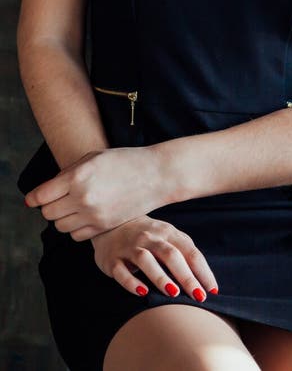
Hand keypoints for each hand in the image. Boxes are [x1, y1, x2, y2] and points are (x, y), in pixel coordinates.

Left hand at [23, 147, 165, 239]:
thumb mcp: (93, 158)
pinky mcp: (103, 227)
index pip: (40, 196)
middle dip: (50, 206)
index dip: (34, 197)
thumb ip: (66, 175)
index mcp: (77, 177)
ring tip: (75, 206)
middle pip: (48, 213)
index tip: (33, 198)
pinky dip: (76, 228)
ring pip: (60, 226)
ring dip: (62, 218)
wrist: (156, 175)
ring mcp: (93, 215)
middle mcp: (83, 197)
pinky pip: (76, 235)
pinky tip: (86, 215)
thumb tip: (41, 194)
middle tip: (60, 198)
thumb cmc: (124, 161)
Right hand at [91, 214, 219, 300]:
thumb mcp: (166, 237)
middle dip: (186, 276)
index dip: (202, 271)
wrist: (110, 224)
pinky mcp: (112, 259)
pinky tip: (142, 292)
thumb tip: (205, 280)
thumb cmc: (147, 236)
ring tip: (173, 293)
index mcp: (167, 232)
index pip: (189, 251)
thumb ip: (182, 252)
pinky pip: (121, 271)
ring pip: (146, 261)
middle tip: (199, 296)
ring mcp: (130, 247)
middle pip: (171, 255)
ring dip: (160, 277)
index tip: (212, 290)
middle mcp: (150, 237)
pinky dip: (131, 282)